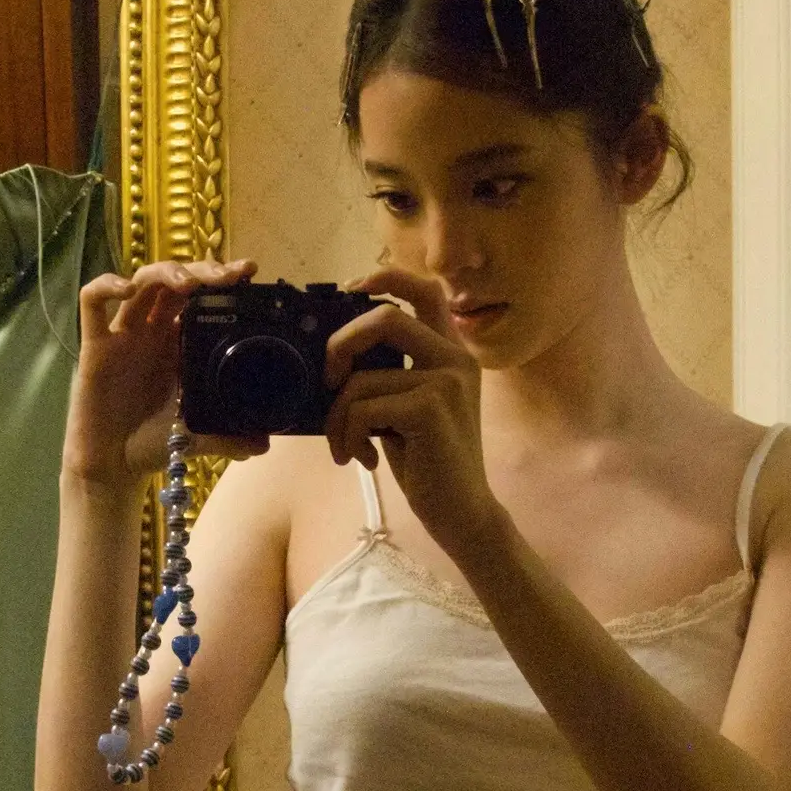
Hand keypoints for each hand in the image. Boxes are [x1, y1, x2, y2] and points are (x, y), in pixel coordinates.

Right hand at [63, 257, 269, 485]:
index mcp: (181, 344)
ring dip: (166, 273)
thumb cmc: (152, 444)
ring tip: (189, 283)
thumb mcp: (197, 437)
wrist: (113, 467)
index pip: (202, 297)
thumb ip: (228, 437)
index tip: (247, 271)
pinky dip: (106, 286)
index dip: (222, 279)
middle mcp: (154, 332)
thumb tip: (263, 445)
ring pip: (141, 281)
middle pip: (176, 281)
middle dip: (202, 270)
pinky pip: (92, 303)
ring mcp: (124, 336)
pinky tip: (126, 289)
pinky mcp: (95, 346)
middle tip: (225, 276)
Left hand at [323, 267, 500, 548]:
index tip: (349, 289)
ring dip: (337, 418)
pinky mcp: (430, 408)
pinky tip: (362, 459)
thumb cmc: (429, 463)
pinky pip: (362, 408)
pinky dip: (347, 436)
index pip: (425, 290)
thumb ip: (387, 376)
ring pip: (360, 379)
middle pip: (385, 317)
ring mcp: (446, 381)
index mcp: (452, 353)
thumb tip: (336, 359)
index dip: (385, 278)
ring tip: (347, 447)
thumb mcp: (407, 409)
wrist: (462, 513)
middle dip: (341, 345)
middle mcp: (456, 359)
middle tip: (328, 381)